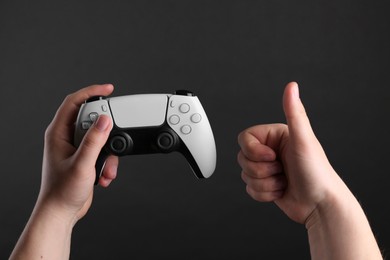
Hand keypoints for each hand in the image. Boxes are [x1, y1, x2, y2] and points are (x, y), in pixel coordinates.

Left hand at [38, 84, 118, 223]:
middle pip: (92, 118)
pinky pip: (102, 150)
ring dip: (109, 152)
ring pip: (100, 136)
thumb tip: (105, 120)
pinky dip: (108, 162)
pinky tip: (103, 175)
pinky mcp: (85, 157)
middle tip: (113, 138)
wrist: (62, 212)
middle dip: (107, 131)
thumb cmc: (62, 191)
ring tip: (106, 167)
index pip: (74, 102)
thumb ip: (94, 141)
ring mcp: (76, 147)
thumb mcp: (81, 164)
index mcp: (58, 133)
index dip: (91, 91)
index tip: (109, 89)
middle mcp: (66, 137)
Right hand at [237, 82, 342, 223]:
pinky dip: (265, 194)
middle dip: (261, 170)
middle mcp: (269, 150)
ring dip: (265, 183)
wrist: (320, 205)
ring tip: (284, 182)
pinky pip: (250, 189)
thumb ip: (295, 113)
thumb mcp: (304, 140)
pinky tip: (281, 191)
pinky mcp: (265, 184)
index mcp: (275, 136)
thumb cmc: (316, 172)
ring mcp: (267, 168)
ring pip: (245, 175)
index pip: (244, 138)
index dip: (254, 151)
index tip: (273, 157)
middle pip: (242, 158)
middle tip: (282, 170)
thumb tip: (292, 86)